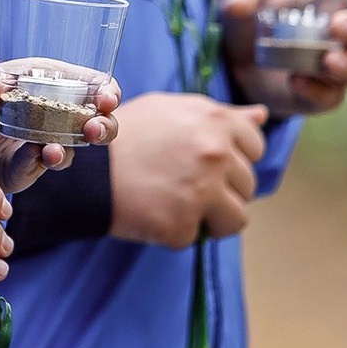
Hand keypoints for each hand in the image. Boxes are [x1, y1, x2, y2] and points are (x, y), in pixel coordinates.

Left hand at [0, 60, 119, 192]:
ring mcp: (44, 143)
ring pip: (72, 150)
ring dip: (68, 150)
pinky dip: (36, 162)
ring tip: (54, 151)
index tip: (107, 98)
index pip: (94, 84)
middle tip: (94, 128)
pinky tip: (29, 156)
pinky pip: (38, 167)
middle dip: (104, 126)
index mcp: (50, 81)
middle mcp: (54, 113)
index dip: (108, 91)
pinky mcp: (26, 168)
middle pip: (97, 122)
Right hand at [107, 92, 269, 246]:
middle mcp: (214, 154)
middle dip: (222, 188)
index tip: (207, 160)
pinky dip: (178, 231)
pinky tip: (155, 212)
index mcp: (214, 121)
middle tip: (184, 183)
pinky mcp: (183, 224)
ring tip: (177, 203)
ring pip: (236, 218)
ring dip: (211, 217)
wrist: (84, 170)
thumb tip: (262, 115)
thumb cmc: (125, 135)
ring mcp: (201, 191)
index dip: (233, 156)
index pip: (255, 146)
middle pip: (248, 184)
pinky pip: (197, 237)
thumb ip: (220, 114)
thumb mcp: (170, 110)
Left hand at [221, 0, 346, 115]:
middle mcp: (344, 30)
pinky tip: (295, 80)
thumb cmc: (249, 13)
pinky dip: (317, 90)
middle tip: (338, 26)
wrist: (233, 59)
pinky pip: (332, 97)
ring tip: (328, 60)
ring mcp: (338, 65)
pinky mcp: (322, 94)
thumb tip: (239, 4)